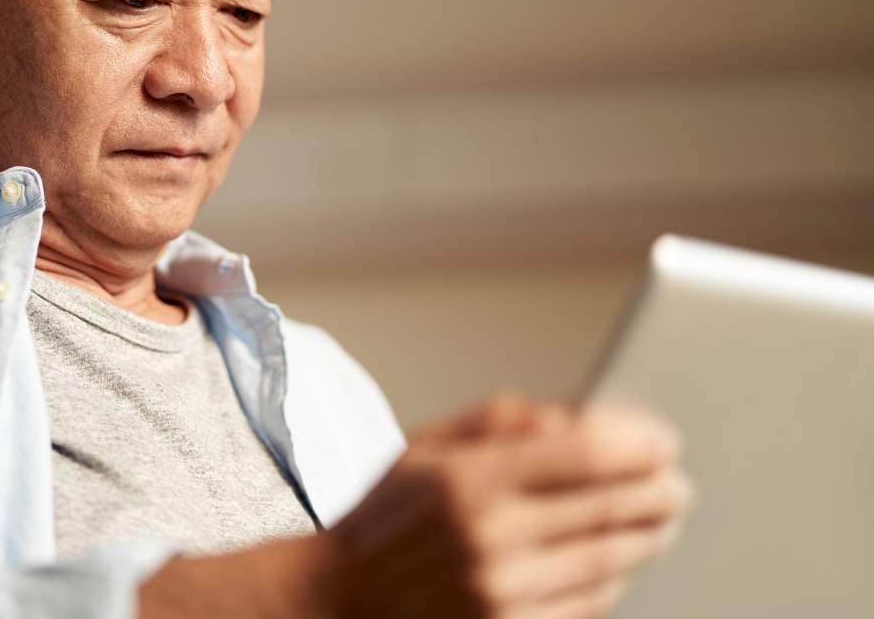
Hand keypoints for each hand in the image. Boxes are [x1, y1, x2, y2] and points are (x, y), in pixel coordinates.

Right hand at [320, 398, 691, 617]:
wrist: (340, 599)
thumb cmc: (385, 517)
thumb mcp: (427, 446)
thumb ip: (500, 422)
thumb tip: (575, 418)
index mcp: (470, 481)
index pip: (587, 456)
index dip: (640, 447)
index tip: (664, 443)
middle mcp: (492, 540)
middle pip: (613, 511)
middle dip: (659, 493)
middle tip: (677, 483)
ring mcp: (504, 595)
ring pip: (610, 561)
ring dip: (645, 537)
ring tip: (657, 520)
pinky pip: (588, 605)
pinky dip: (611, 580)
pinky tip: (611, 561)